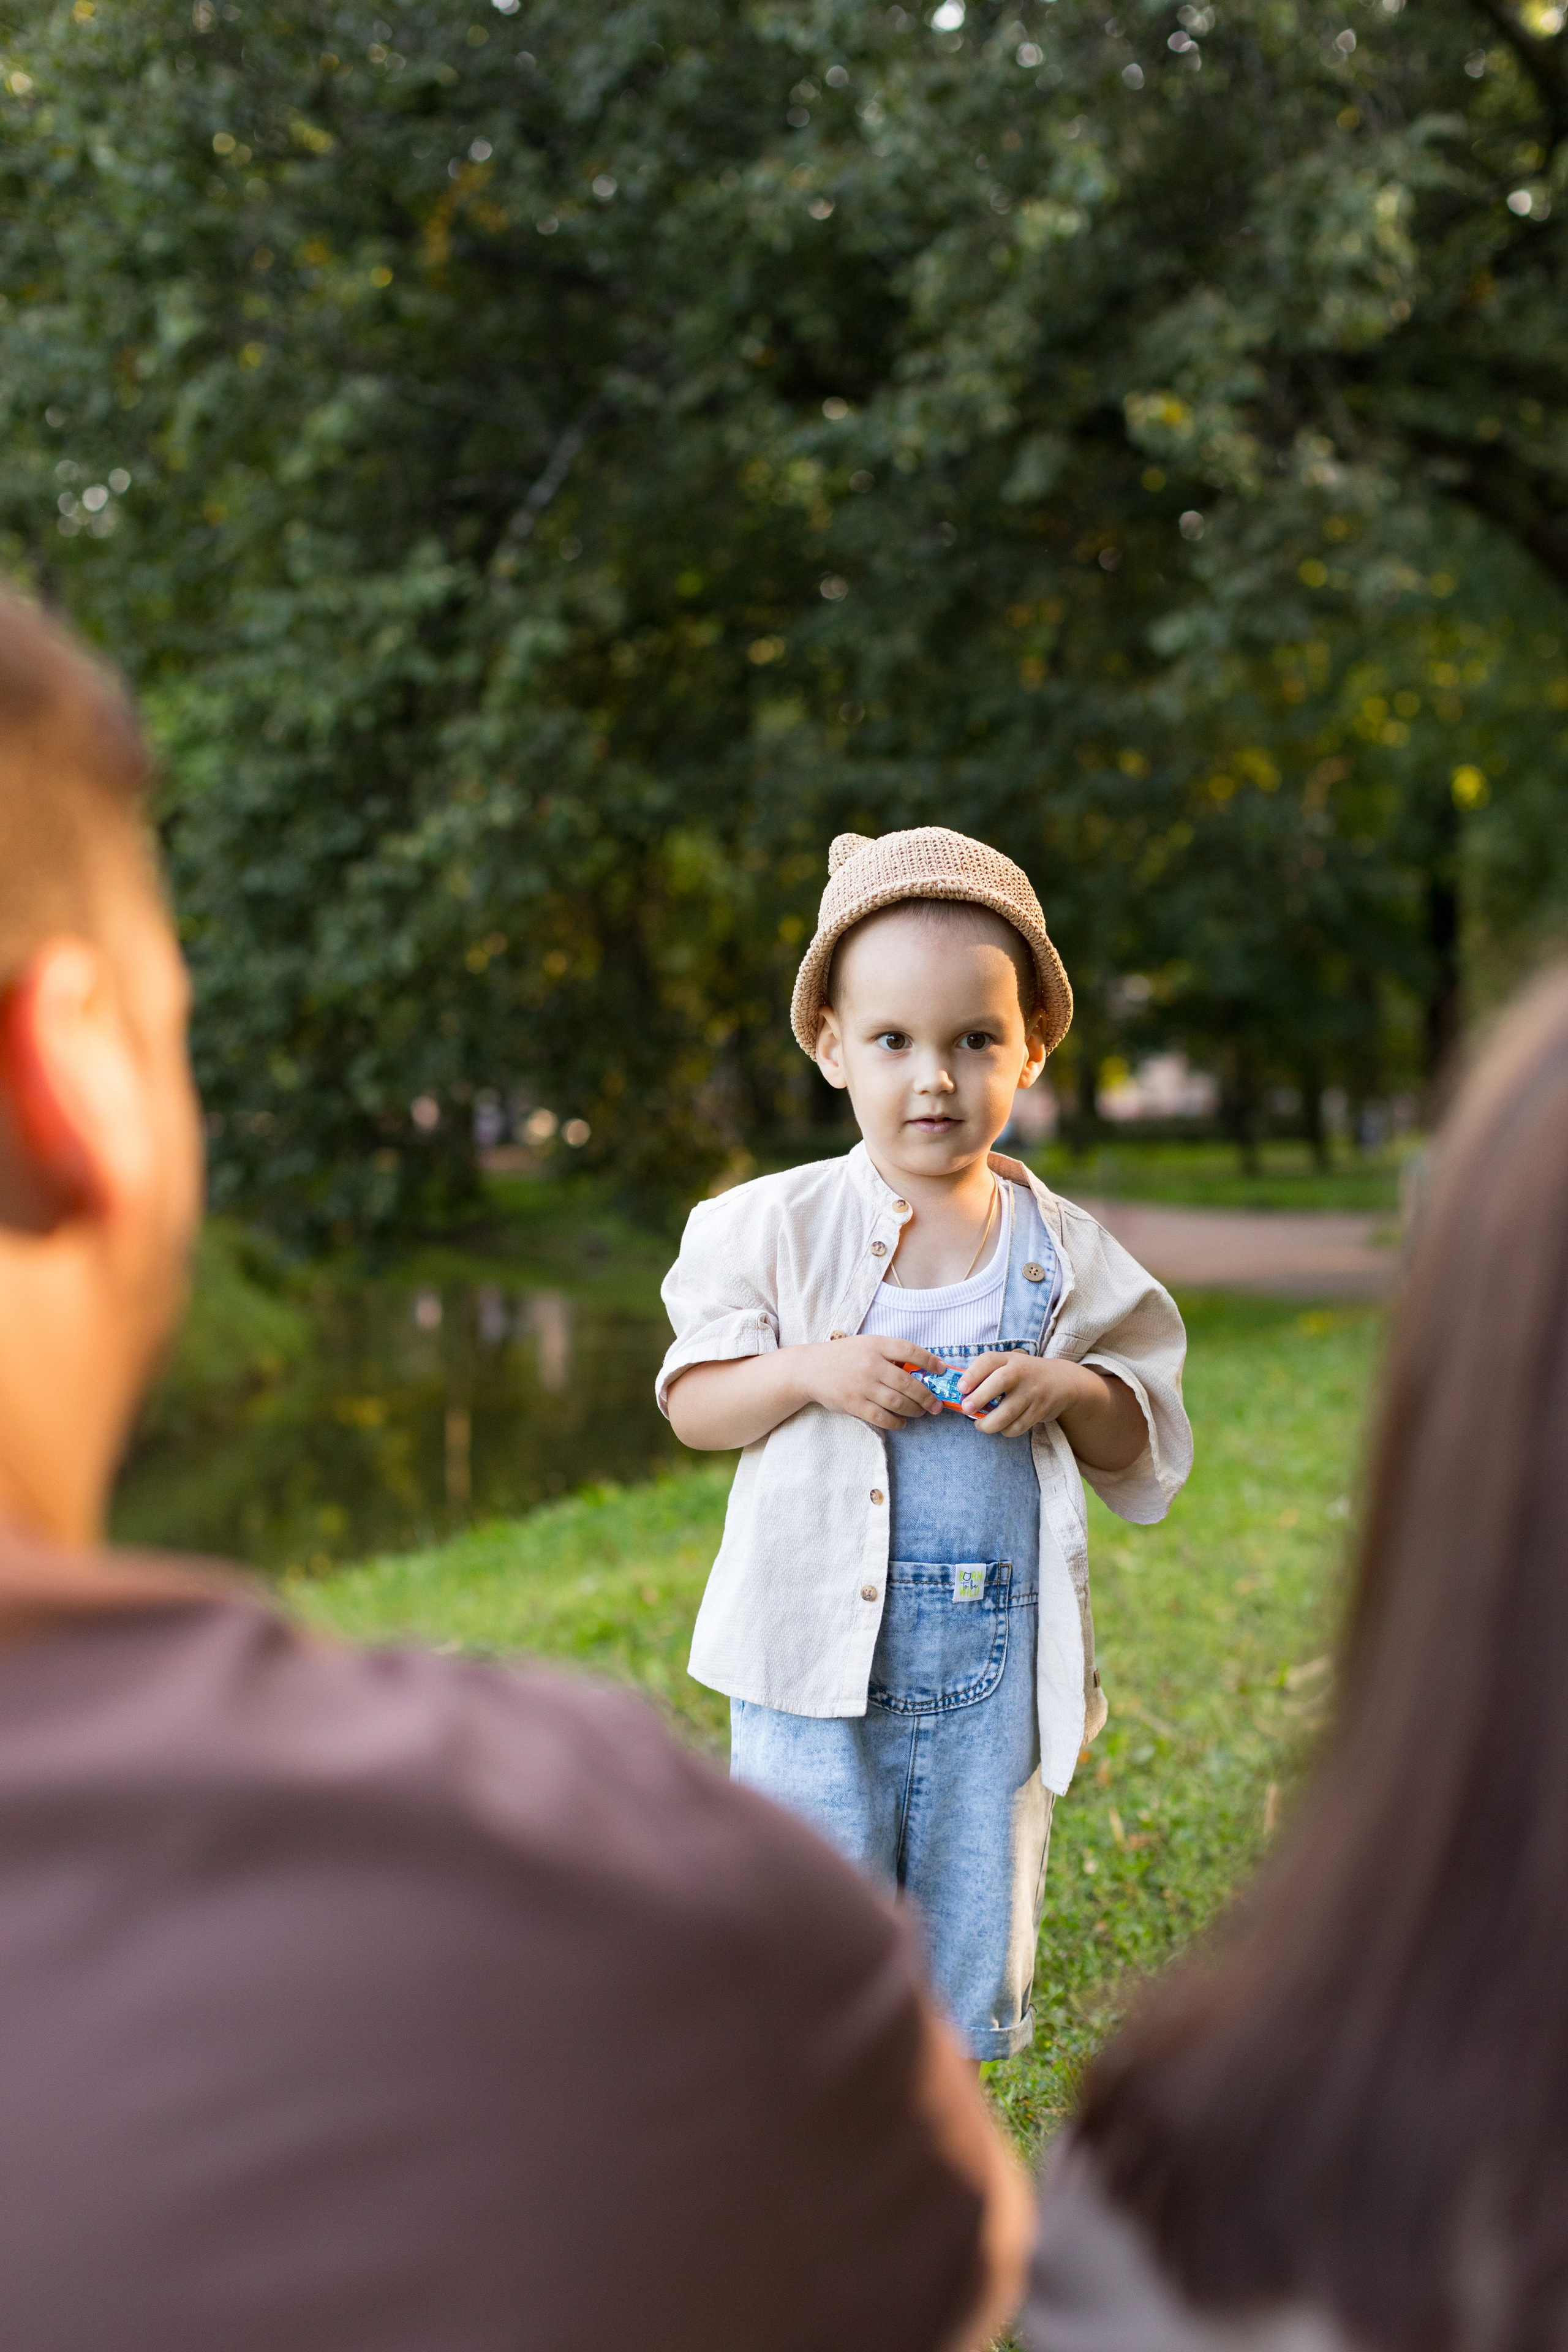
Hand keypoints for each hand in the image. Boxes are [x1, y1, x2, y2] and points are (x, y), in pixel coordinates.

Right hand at [801, 1334, 946, 1431]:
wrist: (810, 1369)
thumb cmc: (844, 1356)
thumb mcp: (866, 1345)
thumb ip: (889, 1353)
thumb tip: (921, 1369)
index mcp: (876, 1345)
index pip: (909, 1350)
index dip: (929, 1361)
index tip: (941, 1370)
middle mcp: (870, 1365)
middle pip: (908, 1382)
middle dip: (927, 1396)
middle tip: (935, 1404)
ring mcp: (862, 1386)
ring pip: (898, 1402)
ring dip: (914, 1410)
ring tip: (920, 1412)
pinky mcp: (854, 1404)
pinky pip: (882, 1417)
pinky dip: (896, 1422)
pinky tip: (902, 1422)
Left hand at [959, 1352, 1102, 1439]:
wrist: (1062, 1381)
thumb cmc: (1024, 1374)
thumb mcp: (1008, 1364)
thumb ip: (986, 1373)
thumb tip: (957, 1392)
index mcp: (1008, 1359)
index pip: (988, 1361)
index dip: (972, 1374)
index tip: (960, 1389)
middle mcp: (1021, 1373)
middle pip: (999, 1383)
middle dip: (979, 1398)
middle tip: (966, 1409)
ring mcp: (1032, 1392)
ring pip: (1008, 1412)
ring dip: (989, 1423)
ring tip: (979, 1425)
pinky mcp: (1039, 1410)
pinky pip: (1018, 1426)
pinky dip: (1006, 1431)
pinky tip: (1001, 1427)